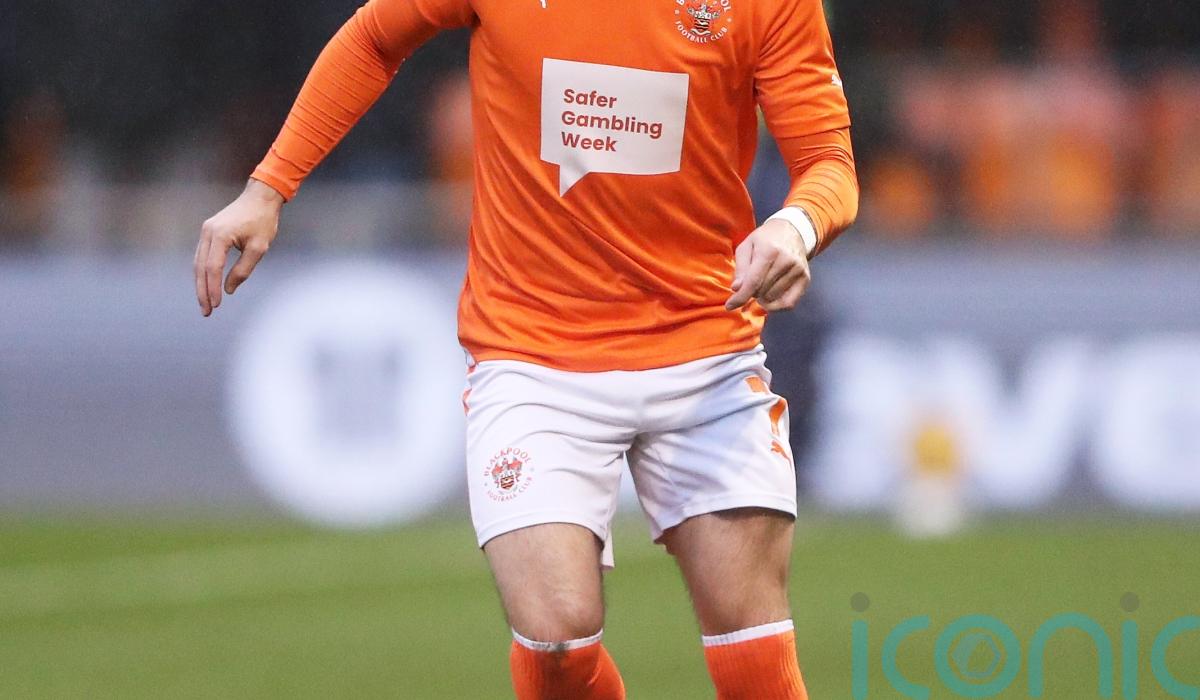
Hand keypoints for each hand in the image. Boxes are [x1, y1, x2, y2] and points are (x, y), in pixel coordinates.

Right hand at [195, 179, 283, 316]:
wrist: (260, 197)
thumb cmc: (263, 221)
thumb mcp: (259, 248)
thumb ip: (243, 270)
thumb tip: (228, 289)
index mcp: (220, 236)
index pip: (213, 268)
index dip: (213, 288)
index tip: (216, 305)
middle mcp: (208, 233)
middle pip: (200, 268)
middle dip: (202, 291)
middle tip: (206, 311)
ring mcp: (206, 231)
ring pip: (198, 263)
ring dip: (200, 284)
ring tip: (205, 303)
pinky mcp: (209, 232)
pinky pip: (202, 256)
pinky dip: (203, 272)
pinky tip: (206, 286)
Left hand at [725, 218, 811, 311]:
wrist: (791, 231)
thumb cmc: (764, 240)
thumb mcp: (746, 246)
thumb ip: (741, 268)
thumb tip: (737, 288)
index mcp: (769, 250)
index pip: (754, 281)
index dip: (741, 297)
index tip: (730, 306)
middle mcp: (786, 261)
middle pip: (762, 291)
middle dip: (751, 292)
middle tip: (751, 282)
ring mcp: (798, 270)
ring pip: (773, 298)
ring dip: (763, 297)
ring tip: (762, 284)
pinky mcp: (805, 279)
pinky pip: (789, 303)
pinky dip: (776, 306)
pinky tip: (770, 297)